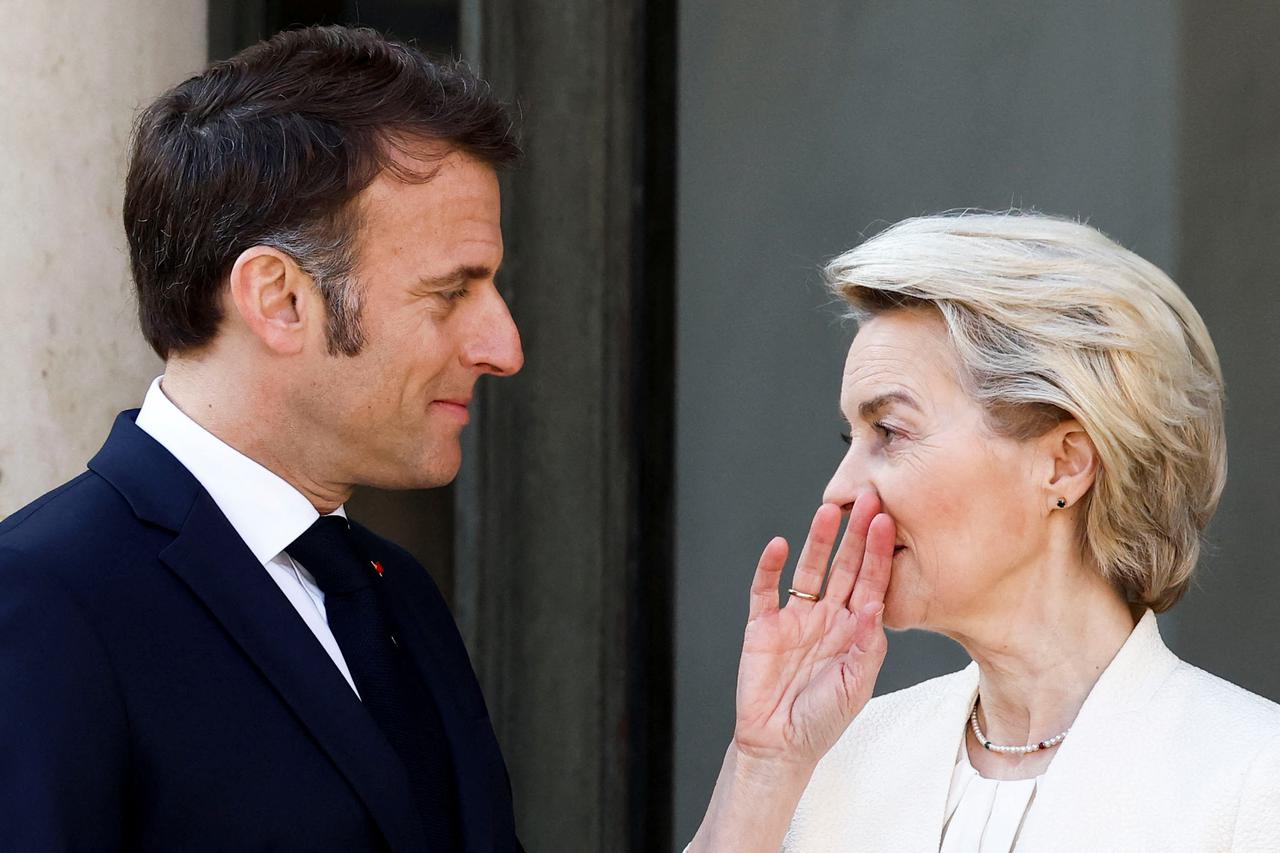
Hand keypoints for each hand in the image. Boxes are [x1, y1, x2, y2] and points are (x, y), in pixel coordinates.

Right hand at [732, 494, 893, 769]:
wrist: (779, 745)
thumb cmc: (823, 720)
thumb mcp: (855, 687)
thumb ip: (865, 646)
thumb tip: (871, 605)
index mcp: (854, 630)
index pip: (870, 581)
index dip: (878, 552)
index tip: (888, 521)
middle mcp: (827, 617)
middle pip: (843, 566)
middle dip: (855, 533)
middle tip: (866, 497)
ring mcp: (794, 618)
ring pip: (809, 569)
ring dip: (818, 541)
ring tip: (827, 511)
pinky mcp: (762, 625)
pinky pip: (764, 589)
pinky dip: (769, 567)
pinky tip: (778, 546)